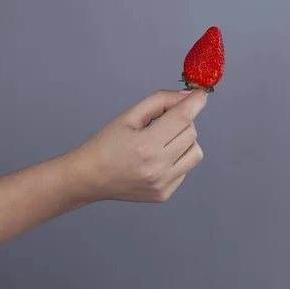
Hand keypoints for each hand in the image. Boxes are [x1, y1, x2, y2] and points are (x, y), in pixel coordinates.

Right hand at [70, 89, 207, 202]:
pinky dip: (177, 159)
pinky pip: (185, 169)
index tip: (200, 94)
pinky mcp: (163, 194)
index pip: (183, 118)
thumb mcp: (129, 115)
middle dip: (182, 121)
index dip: (195, 102)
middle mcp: (157, 167)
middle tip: (163, 121)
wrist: (89, 177)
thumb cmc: (106, 143)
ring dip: (185, 141)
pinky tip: (156, 159)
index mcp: (146, 145)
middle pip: (191, 132)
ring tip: (162, 141)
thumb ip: (161, 101)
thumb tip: (188, 96)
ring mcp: (162, 184)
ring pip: (196, 152)